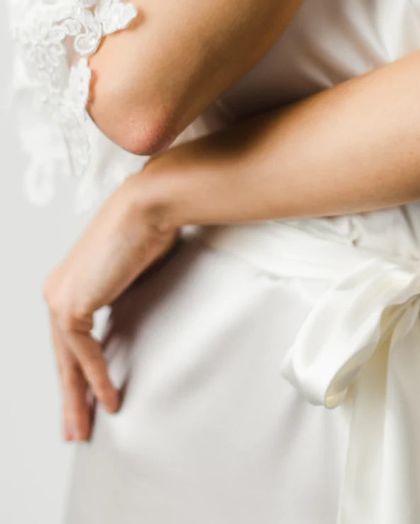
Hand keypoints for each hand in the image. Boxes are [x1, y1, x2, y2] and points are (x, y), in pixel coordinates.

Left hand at [42, 178, 178, 441]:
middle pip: (61, 355)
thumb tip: (128, 321)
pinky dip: (96, 377)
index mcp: (69, 282)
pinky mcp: (71, 304)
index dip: (76, 371)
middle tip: (74, 427)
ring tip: (84, 427)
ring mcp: (60, 297)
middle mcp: (58, 290)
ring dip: (77, 397)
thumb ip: (122, 298)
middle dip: (69, 395)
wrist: (147, 206)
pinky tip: (107, 397)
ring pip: (66, 360)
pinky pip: (83, 353)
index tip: (88, 396)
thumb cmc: (148, 228)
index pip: (68, 339)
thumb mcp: (133, 273)